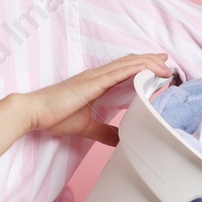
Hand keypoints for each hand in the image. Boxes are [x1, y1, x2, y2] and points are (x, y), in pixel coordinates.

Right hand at [19, 54, 174, 145]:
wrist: (34, 112)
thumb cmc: (54, 116)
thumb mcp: (86, 127)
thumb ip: (105, 132)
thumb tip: (121, 140)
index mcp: (95, 83)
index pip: (123, 70)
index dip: (141, 66)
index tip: (157, 68)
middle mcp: (96, 76)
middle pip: (129, 63)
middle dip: (150, 61)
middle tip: (167, 61)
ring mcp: (94, 77)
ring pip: (127, 64)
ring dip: (148, 63)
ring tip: (165, 65)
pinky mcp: (91, 83)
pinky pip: (118, 72)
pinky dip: (135, 68)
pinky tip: (147, 67)